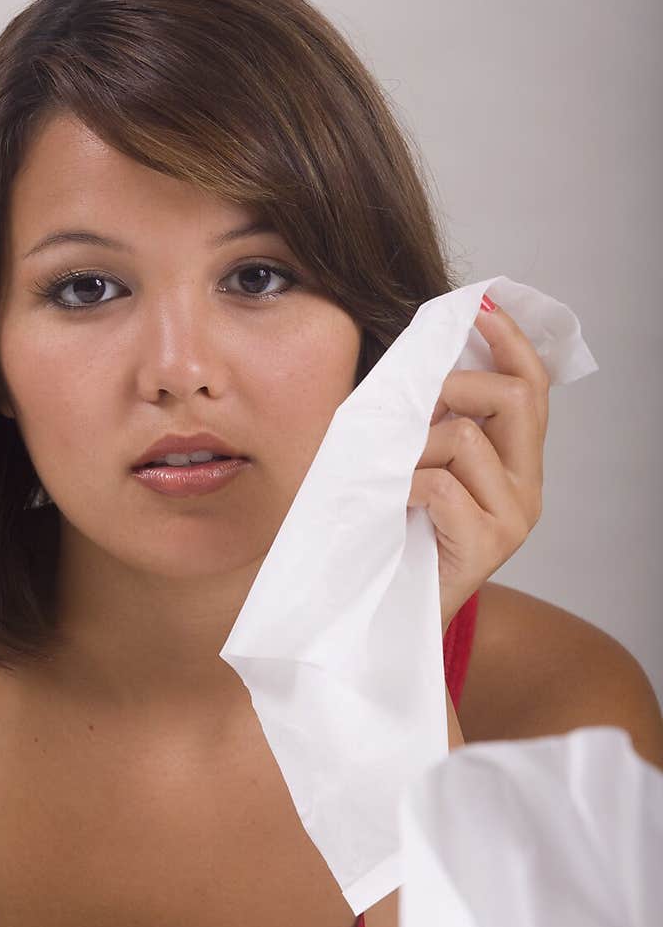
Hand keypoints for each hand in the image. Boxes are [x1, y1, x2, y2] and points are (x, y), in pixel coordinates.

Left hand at [406, 296, 550, 633]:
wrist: (393, 618)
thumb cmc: (398, 537)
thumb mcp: (419, 466)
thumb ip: (433, 421)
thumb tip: (423, 355)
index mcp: (517, 465)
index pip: (533, 387)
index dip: (511, 341)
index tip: (482, 308)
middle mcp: (527, 488)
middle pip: (515, 397)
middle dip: (458, 385)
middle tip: (419, 405)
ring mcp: (513, 518)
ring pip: (465, 438)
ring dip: (414, 447)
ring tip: (393, 476)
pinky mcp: (488, 546)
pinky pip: (439, 483)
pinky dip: (403, 483)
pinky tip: (393, 503)